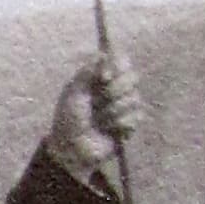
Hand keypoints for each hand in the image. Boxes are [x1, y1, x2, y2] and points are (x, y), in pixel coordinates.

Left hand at [45, 52, 142, 180]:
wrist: (71, 149)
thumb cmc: (67, 121)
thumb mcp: (73, 94)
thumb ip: (87, 72)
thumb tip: (103, 54)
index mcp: (101, 78)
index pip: (122, 61)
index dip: (117, 67)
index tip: (103, 78)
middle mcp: (115, 89)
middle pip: (133, 78)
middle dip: (114, 92)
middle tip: (96, 104)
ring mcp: (124, 106)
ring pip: (134, 98)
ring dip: (112, 111)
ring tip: (98, 121)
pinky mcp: (129, 123)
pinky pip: (137, 116)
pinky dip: (119, 123)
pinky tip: (107, 130)